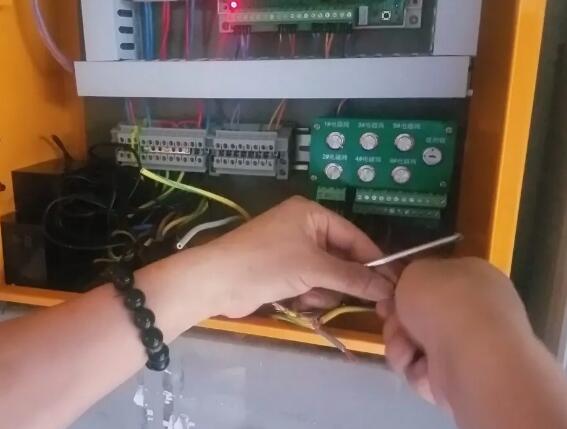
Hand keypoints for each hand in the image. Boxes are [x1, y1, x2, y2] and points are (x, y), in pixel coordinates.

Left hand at [167, 196, 395, 318]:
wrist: (217, 282)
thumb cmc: (267, 263)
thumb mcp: (314, 268)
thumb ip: (353, 277)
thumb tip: (388, 287)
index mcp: (312, 214)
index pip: (354, 236)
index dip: (373, 260)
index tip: (393, 283)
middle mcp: (304, 227)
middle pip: (342, 256)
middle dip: (343, 279)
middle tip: (362, 300)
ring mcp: (292, 249)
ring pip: (328, 274)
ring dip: (324, 290)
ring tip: (310, 296)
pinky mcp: (283, 270)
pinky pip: (311, 283)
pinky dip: (309, 294)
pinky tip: (298, 300)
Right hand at [377, 258, 531, 407]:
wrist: (471, 356)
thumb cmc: (445, 302)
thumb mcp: (416, 271)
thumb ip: (410, 275)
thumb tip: (413, 290)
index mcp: (475, 276)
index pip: (436, 280)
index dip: (407, 287)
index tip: (387, 295)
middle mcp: (478, 310)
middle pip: (423, 314)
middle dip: (399, 320)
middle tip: (389, 320)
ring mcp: (473, 346)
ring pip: (419, 343)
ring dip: (401, 344)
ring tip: (404, 349)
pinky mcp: (464, 378)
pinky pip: (427, 370)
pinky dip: (417, 369)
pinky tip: (420, 367)